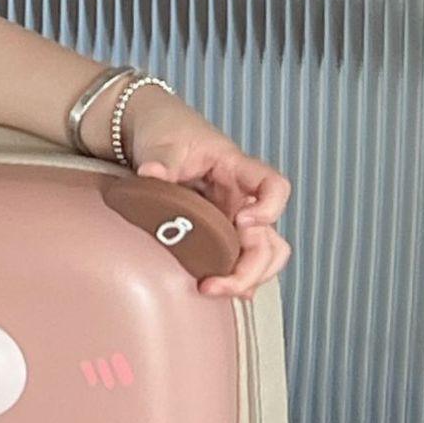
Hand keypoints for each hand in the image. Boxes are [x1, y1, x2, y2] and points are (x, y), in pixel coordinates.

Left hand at [122, 91, 292, 299]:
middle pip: (270, 239)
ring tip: (212, 290)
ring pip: (260, 256)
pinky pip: (234, 260)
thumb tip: (151, 174)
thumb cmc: (166, 130)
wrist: (149, 131)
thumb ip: (162, 160)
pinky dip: (230, 278)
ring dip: (245, 279)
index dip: (270, 208)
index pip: (274, 187)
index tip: (243, 222)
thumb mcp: (164, 142)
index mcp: (237, 170)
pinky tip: (212, 292)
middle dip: (251, 268)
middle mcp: (241, 199)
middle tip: (215, 283)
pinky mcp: (214, 233)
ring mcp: (230, 219)